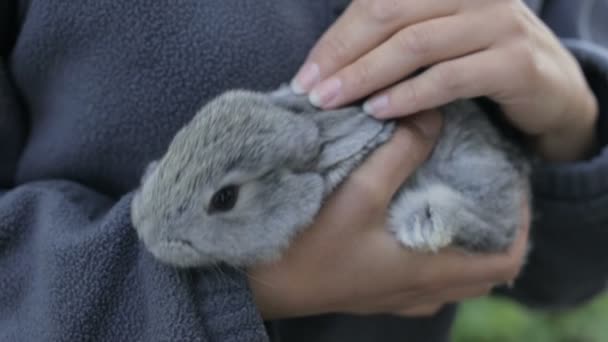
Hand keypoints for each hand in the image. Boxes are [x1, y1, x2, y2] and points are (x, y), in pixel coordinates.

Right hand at [249, 110, 529, 319]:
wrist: (260, 283)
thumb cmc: (307, 245)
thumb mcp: (358, 193)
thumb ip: (400, 152)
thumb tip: (433, 118)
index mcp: (428, 273)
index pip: (505, 261)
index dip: (521, 225)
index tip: (514, 188)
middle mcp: (421, 292)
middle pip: (485, 271)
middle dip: (496, 230)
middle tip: (487, 189)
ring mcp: (398, 298)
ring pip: (456, 276)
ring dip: (466, 243)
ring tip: (457, 201)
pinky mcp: (377, 293)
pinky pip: (428, 280)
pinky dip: (438, 253)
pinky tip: (417, 223)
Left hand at [291, 0, 597, 161]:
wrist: (552, 89)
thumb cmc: (479, 64)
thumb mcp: (437, 41)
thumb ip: (395, 40)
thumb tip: (329, 66)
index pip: (377, 2)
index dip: (336, 38)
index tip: (305, 75)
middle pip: (390, 15)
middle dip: (343, 55)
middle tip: (311, 91)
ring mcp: (497, 24)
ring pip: (416, 44)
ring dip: (367, 76)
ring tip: (332, 102)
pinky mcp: (515, 63)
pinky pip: (451, 77)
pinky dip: (410, 95)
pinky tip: (379, 112)